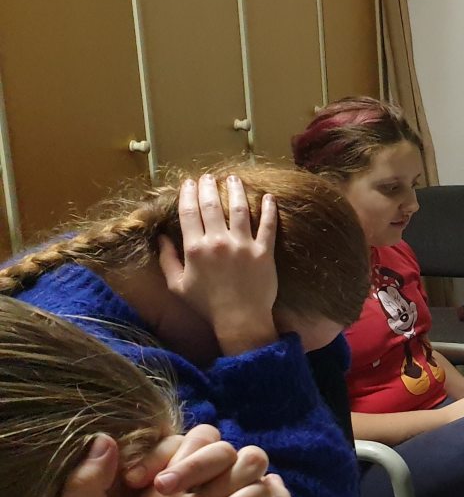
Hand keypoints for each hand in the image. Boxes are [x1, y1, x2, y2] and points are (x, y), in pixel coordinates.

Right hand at [157, 174, 279, 355]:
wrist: (240, 320)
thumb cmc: (207, 305)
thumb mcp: (177, 285)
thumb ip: (167, 259)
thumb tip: (161, 237)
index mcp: (194, 248)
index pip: (189, 212)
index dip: (188, 194)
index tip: (189, 182)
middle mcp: (218, 242)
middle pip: (211, 205)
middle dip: (208, 186)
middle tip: (209, 176)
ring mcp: (243, 245)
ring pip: (239, 209)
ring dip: (235, 190)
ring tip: (233, 179)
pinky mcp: (264, 252)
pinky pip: (268, 226)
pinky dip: (269, 209)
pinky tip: (268, 197)